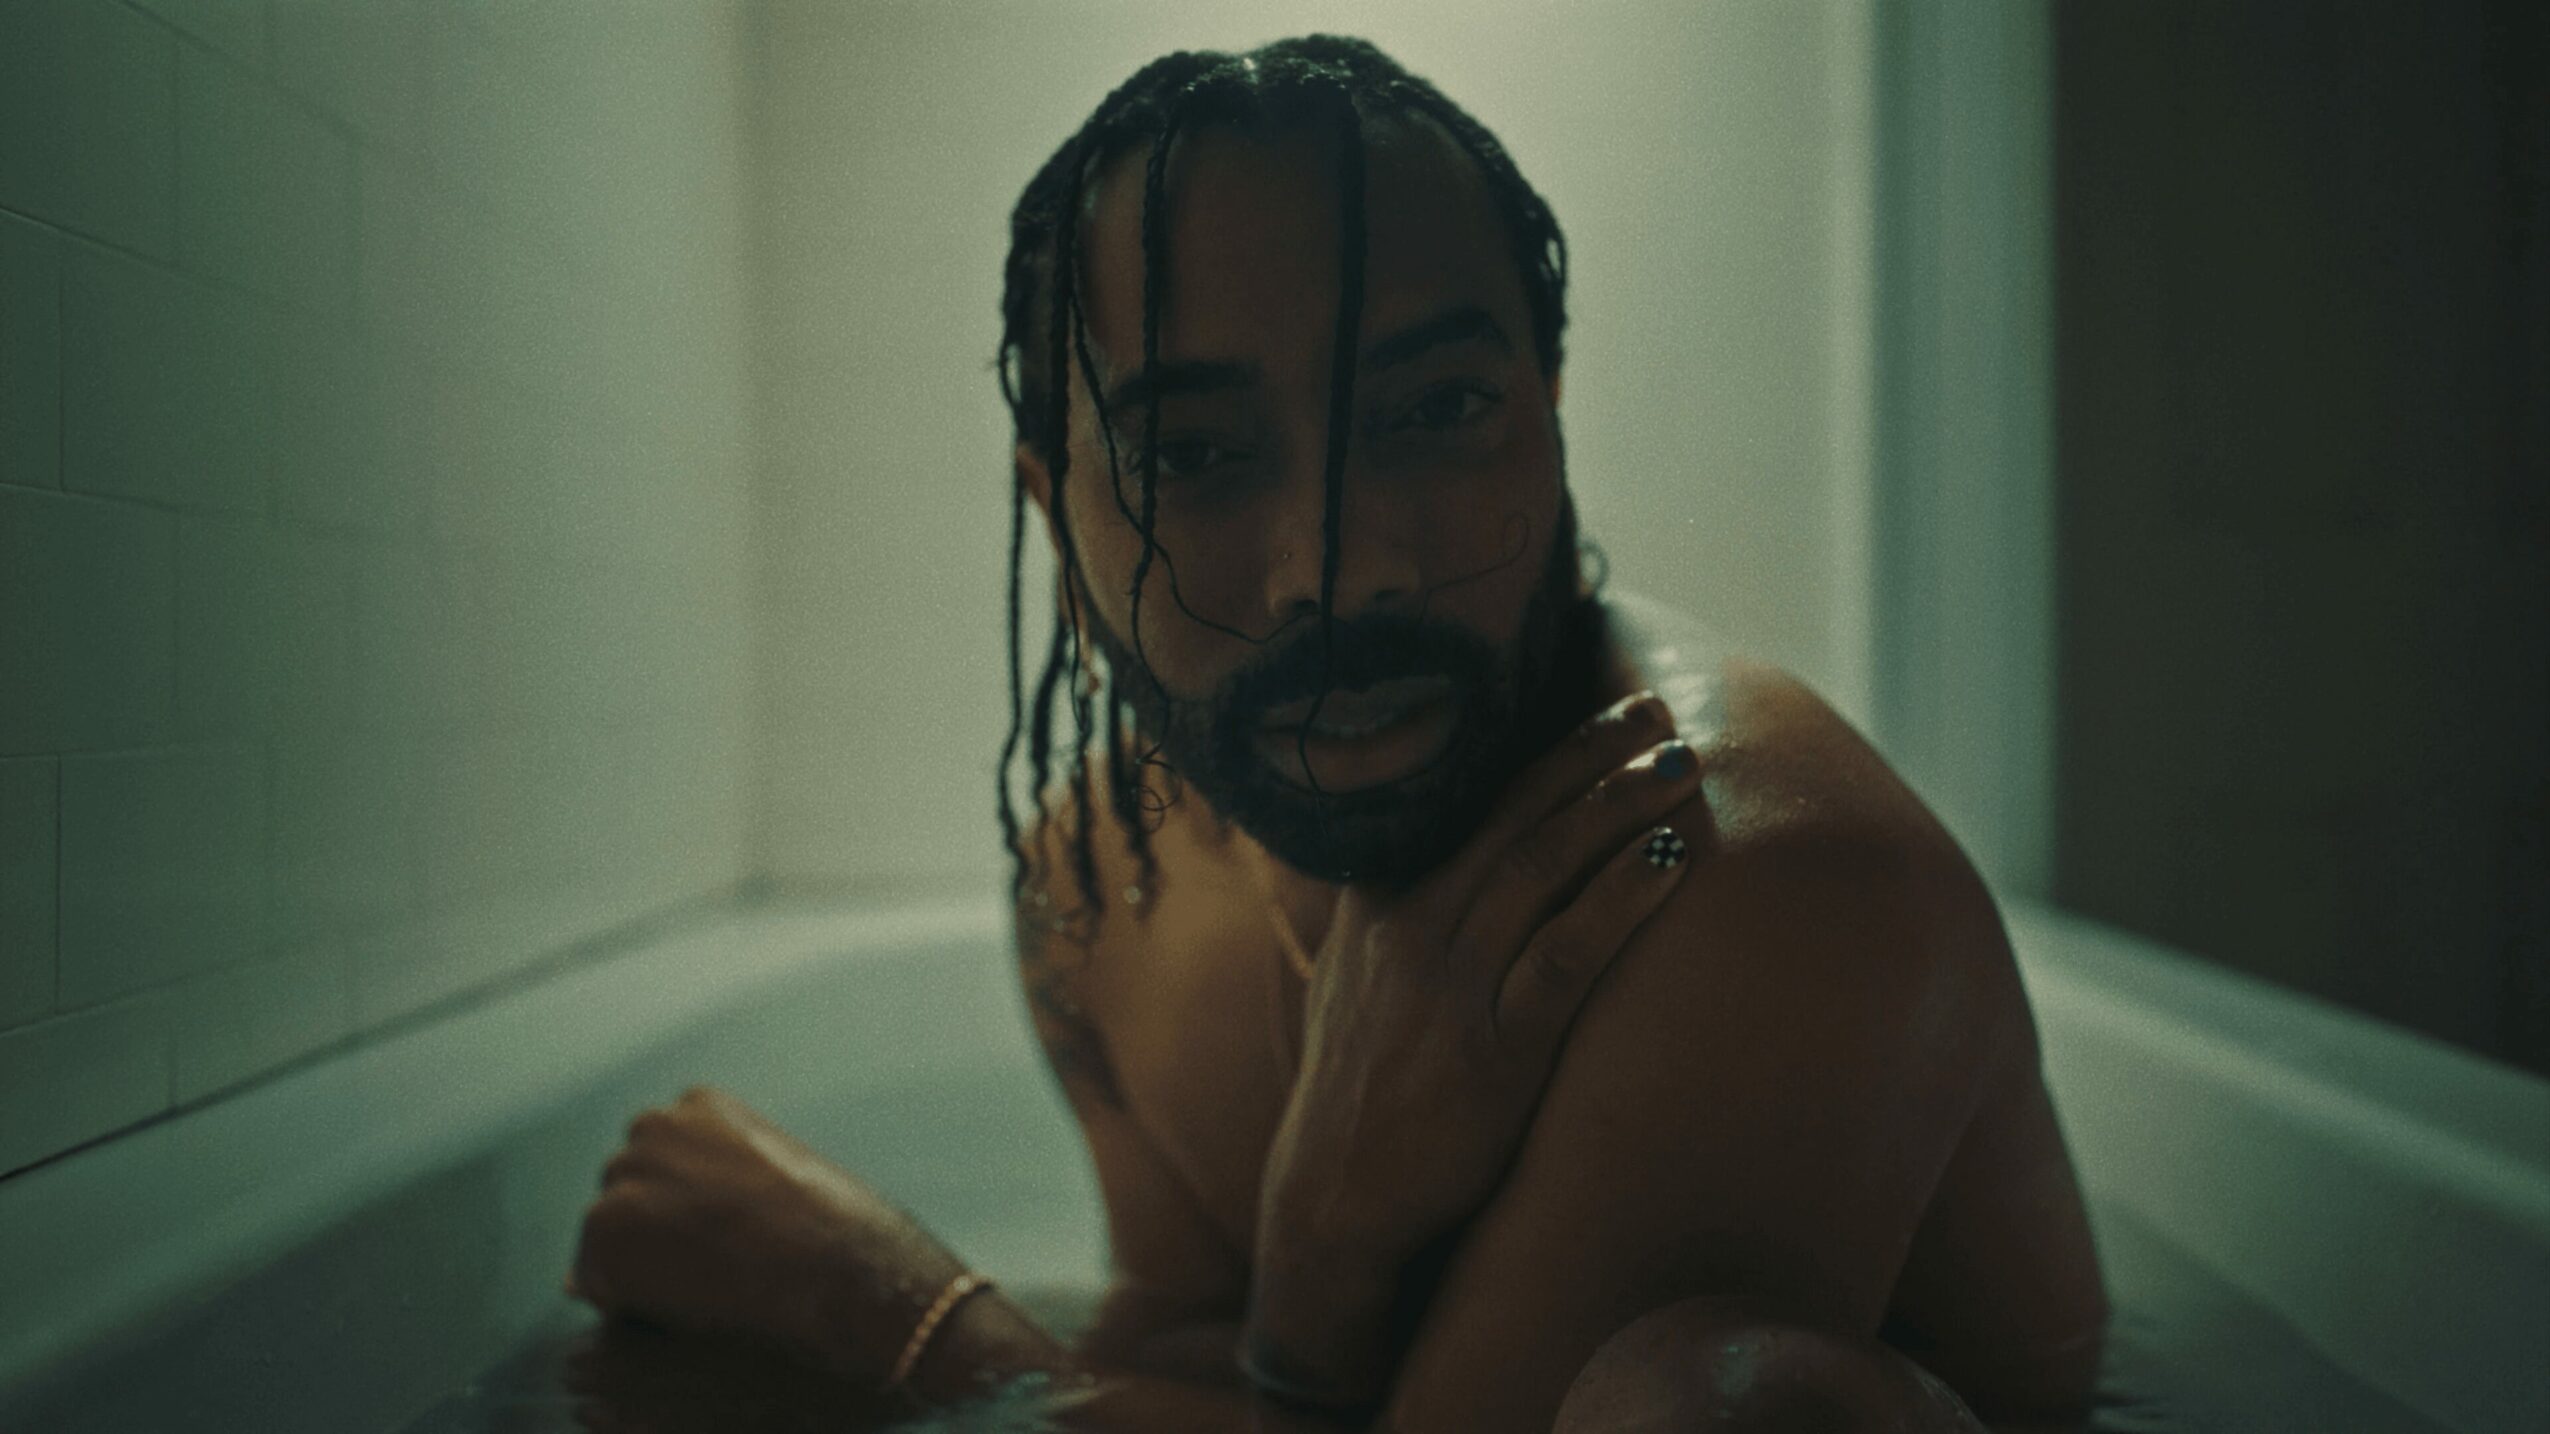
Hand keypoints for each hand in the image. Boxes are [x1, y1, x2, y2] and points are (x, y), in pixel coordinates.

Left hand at [568, 1085, 971, 1388]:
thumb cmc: (826, 1233)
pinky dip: (627, 1300)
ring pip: (608, 1233)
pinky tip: (683, 1305)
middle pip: (626, 1189)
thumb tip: (680, 1208)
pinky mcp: (606, 1223)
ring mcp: (626, 1171)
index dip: (688, 1212)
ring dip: (638, 1264)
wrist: (832, 1265)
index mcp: (700, 1104)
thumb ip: (719, 1184)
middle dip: (653, 1231)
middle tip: (709, 1269)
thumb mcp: (778, 1185)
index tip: (724, 1240)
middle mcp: (653, 1125)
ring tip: (701, 1288)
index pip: (663, 1161)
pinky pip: (596, 1276)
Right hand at [1258, 688, 1701, 1269]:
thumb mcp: (1361, 973)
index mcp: (1385, 901)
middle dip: (1592, 752)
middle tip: (1657, 704)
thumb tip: (1440, 841)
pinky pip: (1565, 957)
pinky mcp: (1494, 1052)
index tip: (1598, 690)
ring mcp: (1453, 987)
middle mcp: (1415, 928)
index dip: (1540, 742)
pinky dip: (1619, 900)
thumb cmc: (1368, 1083)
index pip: (1468, 798)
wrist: (1337, 1201)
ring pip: (1542, 867)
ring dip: (1617, 805)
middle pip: (1515, 814)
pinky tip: (1669, 860)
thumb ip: (1399, 902)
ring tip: (1679, 761)